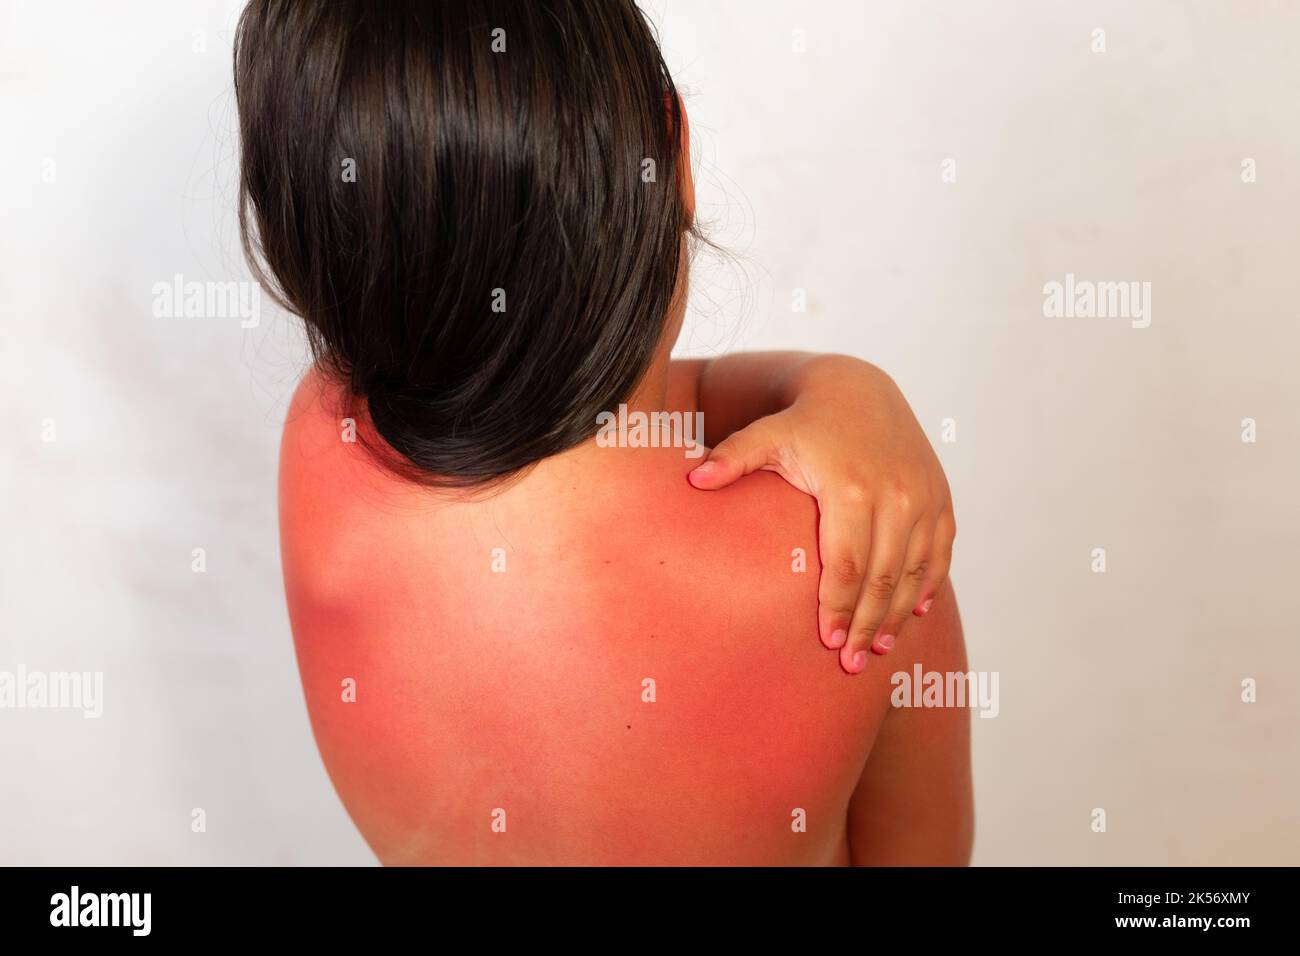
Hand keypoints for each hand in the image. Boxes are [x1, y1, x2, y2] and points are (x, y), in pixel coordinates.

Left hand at [687, 356, 954, 673]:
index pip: (845, 566)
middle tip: (850, 663)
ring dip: (896, 616)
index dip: (836, 608)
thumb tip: (693, 481)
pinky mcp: (940, 499)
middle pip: (882, 579)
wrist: (862, 389)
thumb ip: (733, 458)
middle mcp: (895, 497)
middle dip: (864, 626)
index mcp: (850, 489)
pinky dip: (927, 586)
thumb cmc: (806, 421)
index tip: (826, 642)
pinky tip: (911, 615)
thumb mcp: (767, 433)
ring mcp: (923, 499)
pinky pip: (939, 553)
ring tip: (876, 649)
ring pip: (914, 573)